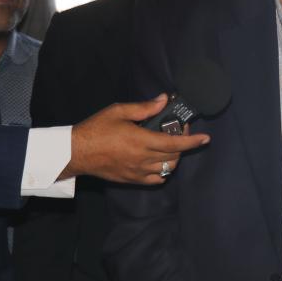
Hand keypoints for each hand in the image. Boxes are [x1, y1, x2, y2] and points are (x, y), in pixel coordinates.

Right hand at [61, 94, 209, 184]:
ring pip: (167, 169)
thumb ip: (144, 107)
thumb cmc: (95, 130)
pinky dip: (162, 172)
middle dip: (183, 144)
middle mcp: (142, 159)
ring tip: (169, 145)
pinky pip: (155, 180)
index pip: (175, 144)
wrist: (76, 152)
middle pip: (174, 156)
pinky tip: (159, 161)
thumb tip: (163, 100)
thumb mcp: (119, 111)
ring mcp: (138, 172)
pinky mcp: (131, 180)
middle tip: (178, 131)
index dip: (192, 141)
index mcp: (141, 141)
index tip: (205, 138)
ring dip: (174, 158)